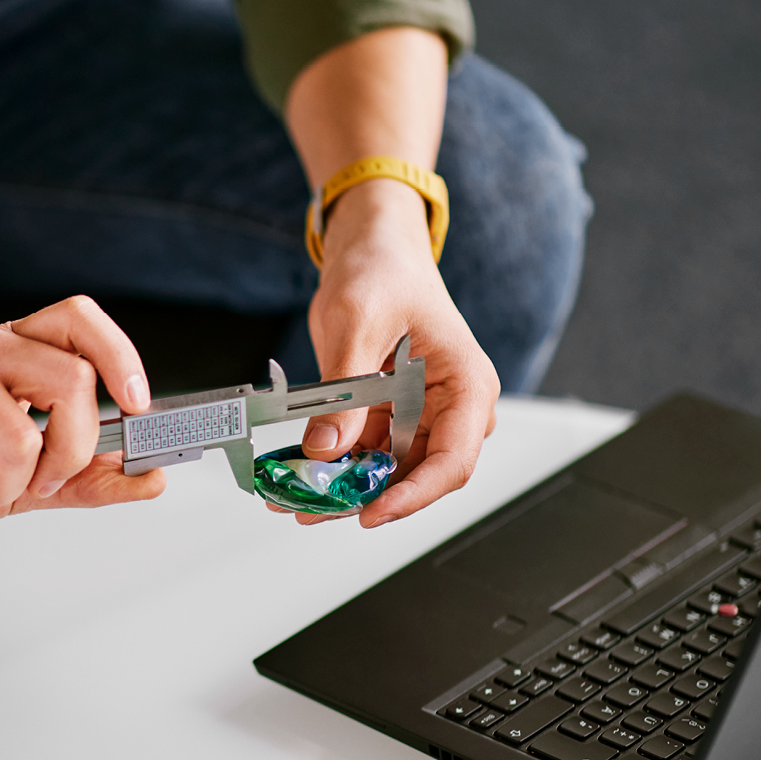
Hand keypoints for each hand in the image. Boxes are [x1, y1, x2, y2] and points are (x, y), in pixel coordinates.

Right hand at [0, 297, 172, 535]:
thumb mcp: (18, 482)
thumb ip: (82, 479)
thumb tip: (150, 478)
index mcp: (10, 349)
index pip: (79, 319)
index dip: (120, 357)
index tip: (135, 407)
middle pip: (71, 382)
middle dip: (69, 453)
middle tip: (37, 483)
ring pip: (22, 438)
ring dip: (2, 488)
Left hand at [286, 179, 501, 528]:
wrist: (373, 247)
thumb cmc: (384, 269)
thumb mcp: (358, 323)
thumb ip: (345, 390)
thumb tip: (325, 447)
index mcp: (466, 385)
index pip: (453, 459)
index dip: (414, 494)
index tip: (371, 511)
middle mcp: (451, 408)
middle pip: (419, 474)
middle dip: (367, 497)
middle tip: (314, 508)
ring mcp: (419, 415)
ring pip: (387, 472)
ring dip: (343, 488)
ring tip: (293, 497)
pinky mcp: (389, 416)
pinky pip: (364, 455)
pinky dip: (332, 467)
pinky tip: (295, 473)